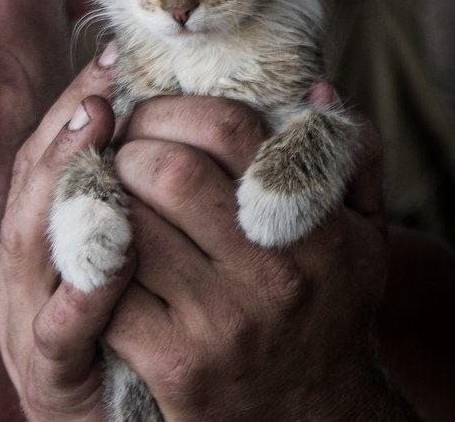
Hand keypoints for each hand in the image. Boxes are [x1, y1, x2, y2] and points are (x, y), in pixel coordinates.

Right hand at [0, 48, 128, 420]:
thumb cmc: (128, 340)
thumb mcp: (130, 259)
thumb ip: (143, 198)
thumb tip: (185, 123)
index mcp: (43, 234)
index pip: (50, 156)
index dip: (77, 106)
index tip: (112, 62)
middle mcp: (23, 268)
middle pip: (32, 187)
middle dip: (67, 134)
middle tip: (103, 93)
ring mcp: (27, 319)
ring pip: (32, 245)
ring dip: (63, 191)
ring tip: (96, 145)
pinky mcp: (48, 376)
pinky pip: (57, 330)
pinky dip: (79, 295)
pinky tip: (106, 263)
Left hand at [104, 91, 416, 420]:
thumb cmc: (329, 309)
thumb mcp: (363, 237)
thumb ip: (348, 160)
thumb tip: (316, 89)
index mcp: (315, 229)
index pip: (228, 130)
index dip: (174, 108)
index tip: (151, 113)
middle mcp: (271, 274)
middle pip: (165, 170)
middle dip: (128, 147)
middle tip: (119, 151)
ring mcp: (221, 323)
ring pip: (128, 227)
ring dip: (102, 199)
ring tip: (101, 191)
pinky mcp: (175, 364)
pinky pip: (109, 289)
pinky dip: (91, 259)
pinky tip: (93, 249)